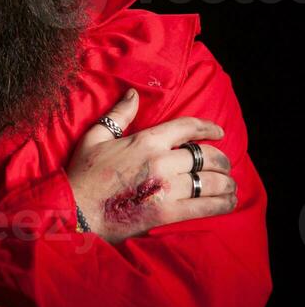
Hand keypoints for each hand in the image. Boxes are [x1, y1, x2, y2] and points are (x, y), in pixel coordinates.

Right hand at [67, 90, 236, 243]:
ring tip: (230, 185)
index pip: (187, 127)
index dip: (207, 127)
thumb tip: (133, 94)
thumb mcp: (95, 137)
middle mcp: (161, 161)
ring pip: (210, 181)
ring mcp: (166, 187)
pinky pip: (204, 206)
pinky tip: (229, 202)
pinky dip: (221, 204)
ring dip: (226, 182)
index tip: (219, 131)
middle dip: (220, 159)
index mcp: (146, 140)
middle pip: (205, 156)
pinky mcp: (167, 212)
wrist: (75, 211)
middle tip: (224, 164)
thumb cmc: (83, 174)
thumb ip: (118, 115)